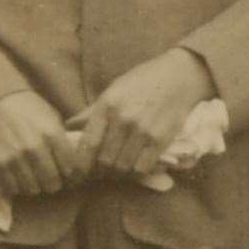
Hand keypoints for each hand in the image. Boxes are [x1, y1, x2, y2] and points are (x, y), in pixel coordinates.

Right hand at [0, 91, 82, 196]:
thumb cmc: (27, 108)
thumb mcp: (51, 117)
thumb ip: (62, 139)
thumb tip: (74, 161)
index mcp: (52, 134)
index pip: (70, 168)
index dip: (70, 175)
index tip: (68, 176)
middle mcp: (35, 148)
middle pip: (52, 183)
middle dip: (53, 184)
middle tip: (50, 181)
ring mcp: (15, 157)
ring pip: (32, 189)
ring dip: (34, 187)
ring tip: (33, 180)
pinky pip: (12, 187)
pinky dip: (16, 187)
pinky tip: (17, 179)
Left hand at [71, 48, 216, 179]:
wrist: (180, 76)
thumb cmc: (143, 81)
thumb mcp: (114, 90)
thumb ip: (91, 112)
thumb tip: (68, 127)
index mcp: (107, 105)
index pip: (87, 144)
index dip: (80, 164)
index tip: (78, 173)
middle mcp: (123, 118)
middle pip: (105, 160)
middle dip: (101, 170)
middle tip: (101, 172)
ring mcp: (143, 130)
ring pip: (123, 166)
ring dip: (119, 172)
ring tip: (118, 169)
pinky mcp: (161, 139)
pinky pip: (143, 167)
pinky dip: (138, 170)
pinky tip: (137, 164)